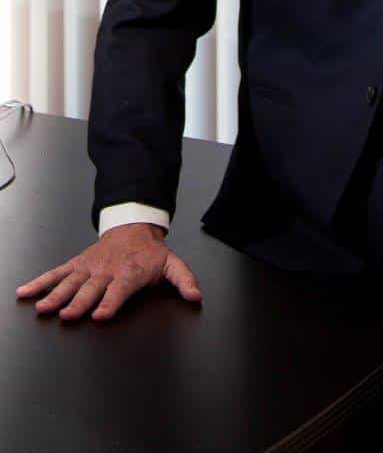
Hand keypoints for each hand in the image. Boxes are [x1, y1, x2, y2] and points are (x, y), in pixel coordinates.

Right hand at [15, 223, 202, 320]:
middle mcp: (107, 271)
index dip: (111, 302)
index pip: (120, 289)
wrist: (132, 228)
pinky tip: (25, 292)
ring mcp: (89, 267)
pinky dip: (40, 282)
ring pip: (71, 282)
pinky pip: (56, 273)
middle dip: (80, 302)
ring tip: (43, 307)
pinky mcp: (77, 264)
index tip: (101, 314)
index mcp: (130, 273)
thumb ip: (184, 280)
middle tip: (68, 314)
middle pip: (92, 289)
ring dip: (57, 294)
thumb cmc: (150, 254)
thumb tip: (196, 296)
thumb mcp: (172, 264)